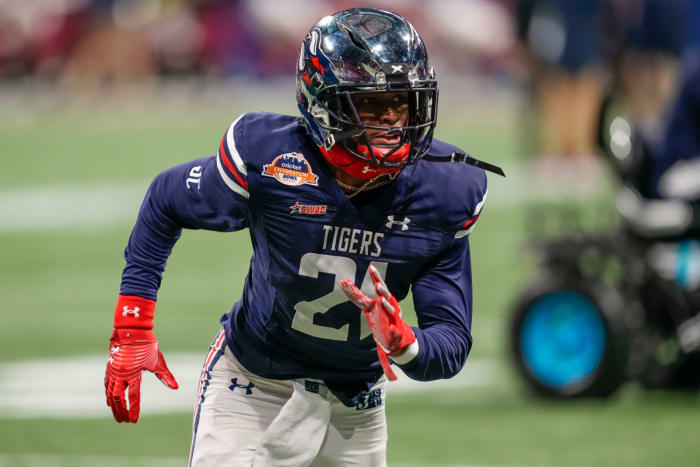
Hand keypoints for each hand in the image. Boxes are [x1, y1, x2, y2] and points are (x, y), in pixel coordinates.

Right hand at [104, 328, 177, 422]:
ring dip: (114, 406)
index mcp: (133, 373)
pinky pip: (107, 384)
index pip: (133, 396)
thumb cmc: (147, 344)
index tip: (134, 420)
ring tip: (117, 416)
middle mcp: (121, 374)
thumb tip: (175, 387)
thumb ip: (165, 376)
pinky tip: (110, 400)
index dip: (133, 409)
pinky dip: (108, 394)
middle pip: (119, 398)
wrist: (131, 329)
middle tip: (125, 421)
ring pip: (111, 393)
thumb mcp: (157, 360)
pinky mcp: (110, 367)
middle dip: (121, 411)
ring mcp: (113, 371)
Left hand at [340, 266, 416, 380]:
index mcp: (380, 300)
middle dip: (382, 289)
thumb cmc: (380, 317)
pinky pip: (395, 330)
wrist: (394, 336)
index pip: (376, 287)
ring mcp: (393, 317)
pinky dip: (394, 329)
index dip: (373, 278)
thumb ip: (356, 296)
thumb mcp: (367, 306)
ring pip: (391, 309)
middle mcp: (388, 306)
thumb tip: (343, 282)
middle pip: (385, 295)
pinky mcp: (396, 330)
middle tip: (377, 284)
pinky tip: (392, 328)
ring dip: (387, 305)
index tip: (369, 268)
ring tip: (382, 301)